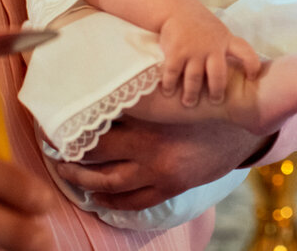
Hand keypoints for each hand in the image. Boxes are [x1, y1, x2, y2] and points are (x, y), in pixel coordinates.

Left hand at [52, 117, 265, 210]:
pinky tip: (98, 198)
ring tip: (69, 176)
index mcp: (147, 128)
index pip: (97, 134)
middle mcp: (150, 154)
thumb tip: (106, 94)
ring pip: (111, 186)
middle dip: (70, 162)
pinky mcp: (172, 187)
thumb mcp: (170, 96)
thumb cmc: (205, 102)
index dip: (72, 135)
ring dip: (85, 183)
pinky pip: (135, 203)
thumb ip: (139, 99)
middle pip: (97, 163)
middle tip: (53, 156)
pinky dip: (113, 203)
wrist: (242, 122)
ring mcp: (161, 174)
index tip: (54, 131)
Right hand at [157, 1, 261, 105]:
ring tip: (189, 103)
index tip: (251, 77)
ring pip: (195, 79)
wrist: (176, 8)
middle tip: (215, 101)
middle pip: (218, 75)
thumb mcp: (218, 31)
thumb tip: (240, 68)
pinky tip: (168, 91)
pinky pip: (173, 74)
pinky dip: (170, 85)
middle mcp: (212, 47)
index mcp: (226, 40)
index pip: (246, 52)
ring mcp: (194, 50)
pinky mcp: (176, 52)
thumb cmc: (199, 24)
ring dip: (191, 94)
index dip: (252, 65)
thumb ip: (226, 47)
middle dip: (217, 91)